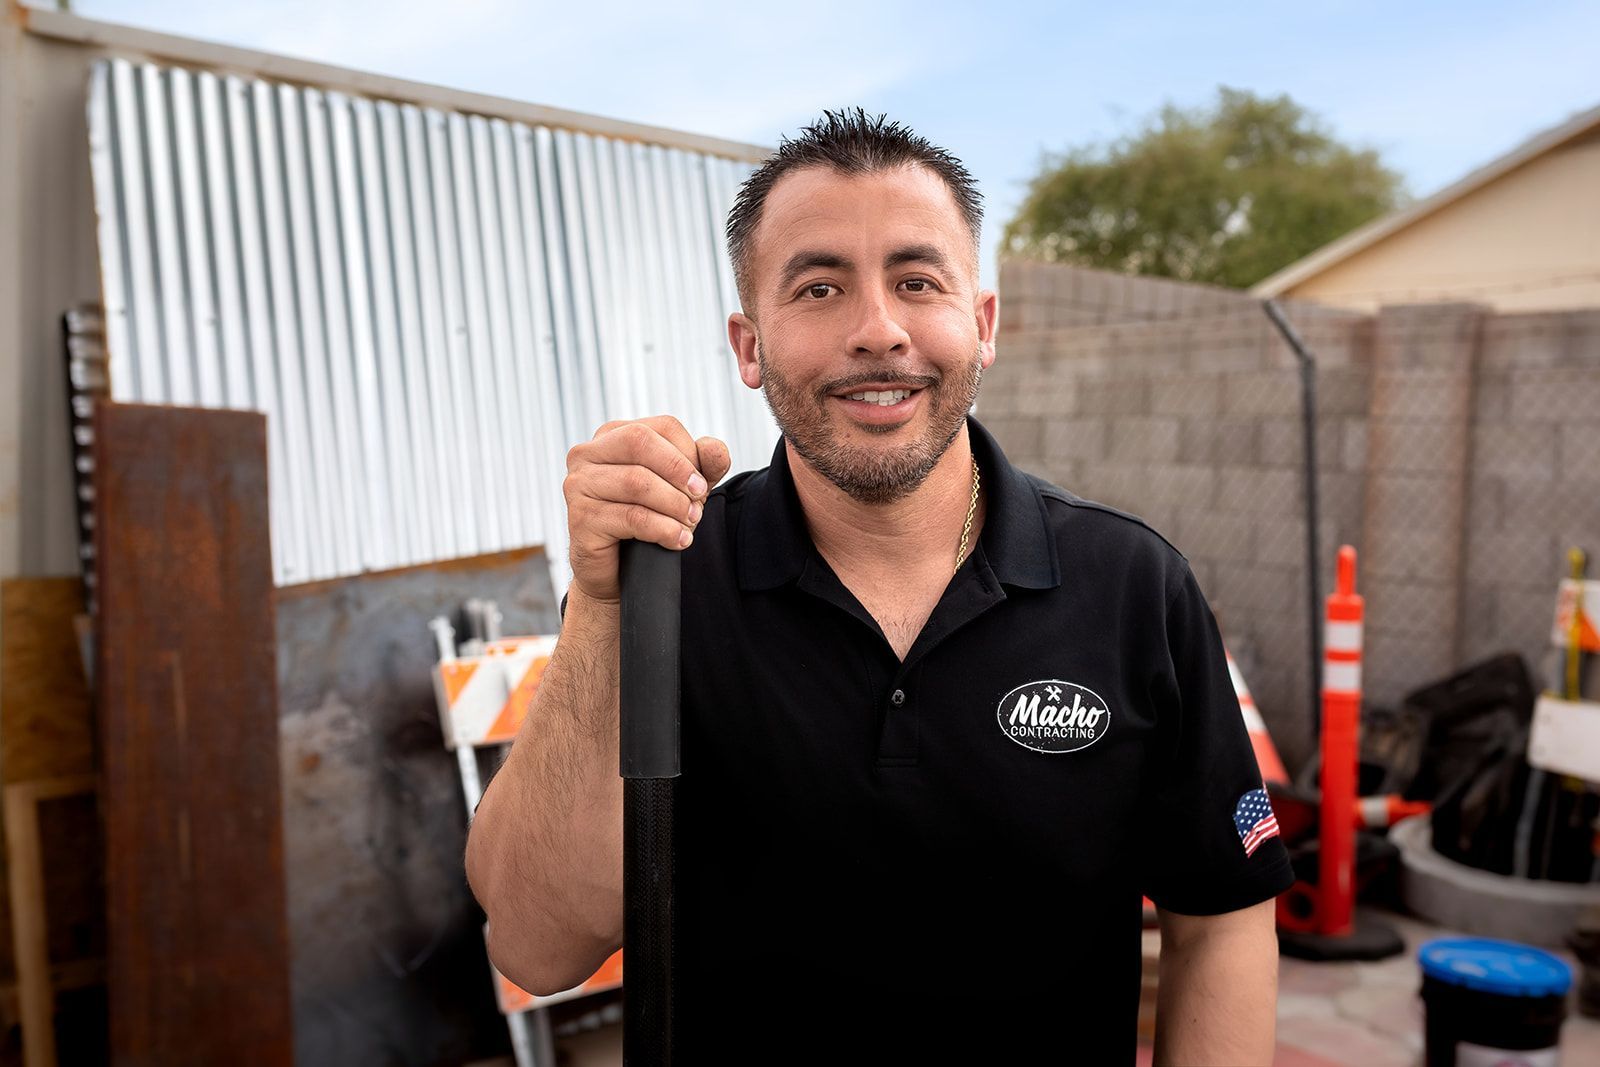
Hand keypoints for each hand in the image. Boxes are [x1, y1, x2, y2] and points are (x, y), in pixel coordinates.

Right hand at [564, 416, 730, 603]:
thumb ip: (703, 464)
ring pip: (636, 481)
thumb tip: (715, 449)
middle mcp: (587, 454)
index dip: (691, 454)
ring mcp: (579, 485)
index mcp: (613, 435)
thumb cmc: (645, 520)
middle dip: (680, 472)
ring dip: (675, 504)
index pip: (662, 427)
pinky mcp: (580, 518)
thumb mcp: (681, 487)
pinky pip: (632, 517)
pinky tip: (678, 539)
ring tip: (691, 522)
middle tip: (700, 500)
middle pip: (641, 442)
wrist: (616, 570)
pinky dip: (664, 529)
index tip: (702, 484)